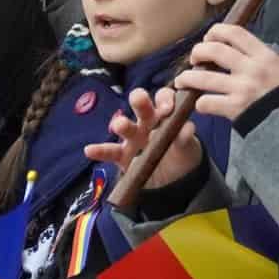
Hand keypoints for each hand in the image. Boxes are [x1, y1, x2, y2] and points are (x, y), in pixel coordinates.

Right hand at [84, 86, 201, 189]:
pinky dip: (99, 151)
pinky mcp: (122, 156)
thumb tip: (188, 127)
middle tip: (140, 101)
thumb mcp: (186, 146)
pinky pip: (110, 152)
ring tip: (120, 125)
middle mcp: (146, 122)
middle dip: (139, 100)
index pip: (162, 98)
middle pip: (140, 106)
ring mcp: (132, 138)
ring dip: (121, 123)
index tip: (168, 107)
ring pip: (124, 126)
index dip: (165, 98)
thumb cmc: (180, 154)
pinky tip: (90, 150)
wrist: (174, 180)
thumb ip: (185, 137)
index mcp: (163, 114)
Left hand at [173, 23, 278, 122]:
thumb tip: (226, 44)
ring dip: (186, 78)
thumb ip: (253, 56)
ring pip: (203, 78)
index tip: (208, 38)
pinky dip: (199, 104)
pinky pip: (206, 102)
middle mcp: (252, 69)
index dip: (215, 32)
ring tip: (181, 81)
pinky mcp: (235, 109)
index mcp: (263, 55)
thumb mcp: (275, 66)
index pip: (234, 32)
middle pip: (214, 50)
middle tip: (194, 59)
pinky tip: (200, 104)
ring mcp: (243, 89)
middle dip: (197, 52)